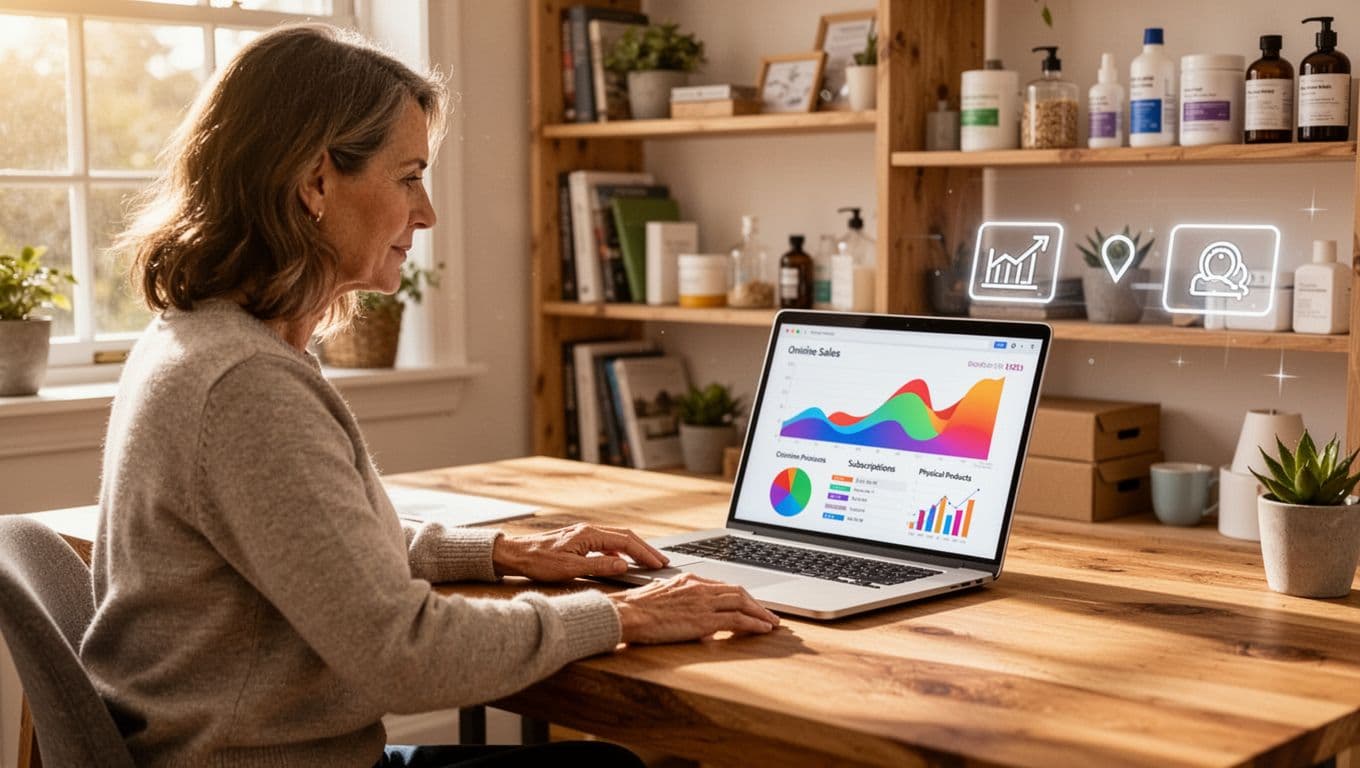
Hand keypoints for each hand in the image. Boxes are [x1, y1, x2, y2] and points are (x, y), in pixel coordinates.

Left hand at [493, 523, 668, 581]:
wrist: (515, 554)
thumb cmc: (538, 561)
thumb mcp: (570, 569)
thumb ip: (599, 567)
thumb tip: (623, 566)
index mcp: (589, 534)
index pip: (626, 542)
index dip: (644, 553)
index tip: (658, 564)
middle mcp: (589, 530)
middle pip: (626, 537)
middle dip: (645, 549)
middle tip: (662, 562)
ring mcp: (584, 534)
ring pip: (617, 539)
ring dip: (634, 550)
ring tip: (648, 562)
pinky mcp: (580, 540)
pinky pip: (607, 544)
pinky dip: (620, 553)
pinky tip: (623, 564)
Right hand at [608, 573, 780, 643]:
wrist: (627, 613)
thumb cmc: (635, 609)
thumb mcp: (659, 597)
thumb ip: (676, 601)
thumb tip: (685, 613)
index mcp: (689, 580)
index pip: (723, 586)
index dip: (740, 596)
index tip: (750, 604)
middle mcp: (699, 586)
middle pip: (738, 590)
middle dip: (756, 603)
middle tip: (769, 613)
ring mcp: (703, 601)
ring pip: (742, 602)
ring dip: (761, 612)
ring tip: (773, 622)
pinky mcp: (704, 619)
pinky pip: (738, 619)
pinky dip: (755, 623)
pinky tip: (764, 629)